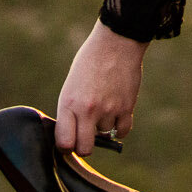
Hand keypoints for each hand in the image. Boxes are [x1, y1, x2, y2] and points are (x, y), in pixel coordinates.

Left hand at [57, 21, 149, 156]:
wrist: (115, 43)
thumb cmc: (89, 62)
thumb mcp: (71, 86)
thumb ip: (72, 111)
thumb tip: (75, 135)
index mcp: (69, 103)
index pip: (64, 142)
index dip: (66, 146)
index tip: (68, 141)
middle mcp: (88, 110)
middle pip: (84, 148)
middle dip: (84, 147)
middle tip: (85, 136)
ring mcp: (108, 110)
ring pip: (104, 134)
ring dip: (103, 125)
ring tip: (104, 103)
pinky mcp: (126, 107)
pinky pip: (122, 132)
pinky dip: (119, 127)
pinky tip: (116, 115)